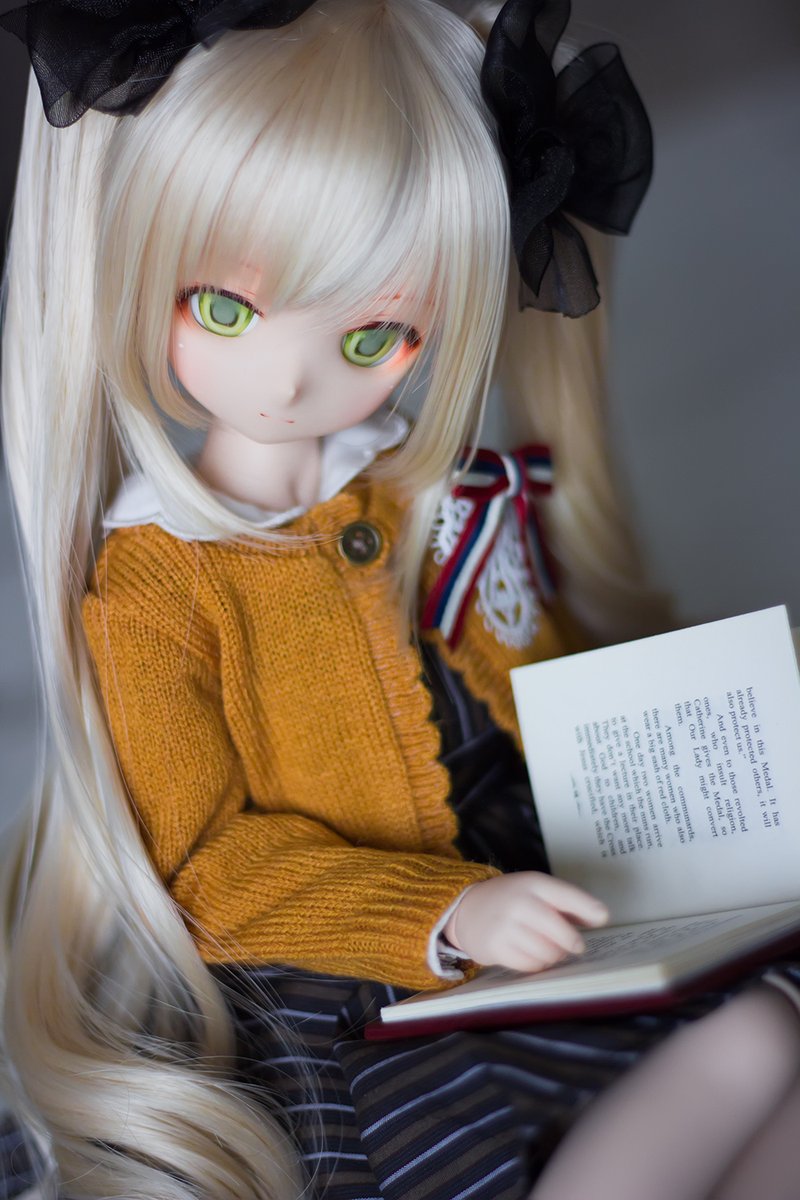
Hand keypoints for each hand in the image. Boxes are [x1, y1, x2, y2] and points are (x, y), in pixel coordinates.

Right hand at [444, 873, 608, 972]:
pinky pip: (531, 965)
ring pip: (549, 953)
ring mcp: (506, 926)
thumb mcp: (535, 891)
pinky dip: (538, 964)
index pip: (566, 895)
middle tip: (575, 945)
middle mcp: (520, 903)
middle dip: (573, 943)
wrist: (466, 909)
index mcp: (533, 884)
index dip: (587, 908)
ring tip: (551, 949)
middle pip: (562, 933)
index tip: (603, 918)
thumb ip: (566, 903)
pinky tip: (534, 955)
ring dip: (555, 955)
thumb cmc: (511, 900)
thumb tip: (600, 917)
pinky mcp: (496, 947)